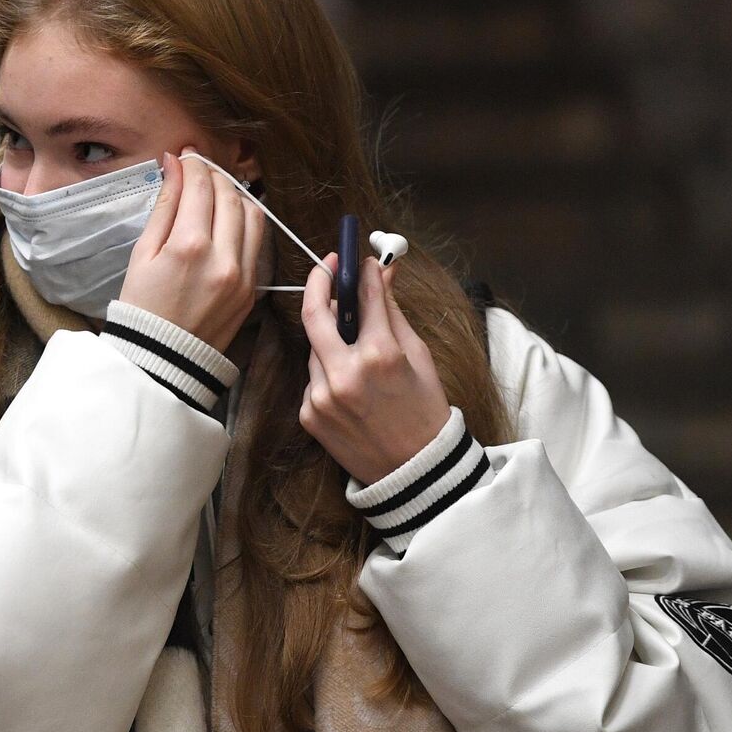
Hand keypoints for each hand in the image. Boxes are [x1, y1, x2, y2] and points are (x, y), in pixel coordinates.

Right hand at [115, 150, 264, 350]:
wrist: (162, 359)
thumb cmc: (142, 307)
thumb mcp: (142, 254)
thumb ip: (164, 207)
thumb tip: (174, 166)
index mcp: (189, 247)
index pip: (201, 187)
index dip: (194, 163)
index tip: (186, 155)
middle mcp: (223, 258)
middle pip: (230, 196)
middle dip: (215, 175)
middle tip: (198, 169)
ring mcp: (243, 274)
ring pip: (253, 215)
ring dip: (236, 195)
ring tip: (215, 193)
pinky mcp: (252, 287)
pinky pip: (258, 242)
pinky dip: (246, 222)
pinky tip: (228, 220)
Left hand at [298, 253, 450, 484]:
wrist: (414, 472)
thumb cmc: (424, 411)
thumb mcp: (418, 358)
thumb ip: (391, 313)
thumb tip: (381, 272)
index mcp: (380, 356)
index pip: (363, 297)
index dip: (359, 272)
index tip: (356, 258)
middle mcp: (344, 374)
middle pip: (315, 312)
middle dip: (318, 282)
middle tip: (327, 267)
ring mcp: (321, 396)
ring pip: (316, 347)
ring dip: (331, 339)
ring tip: (357, 353)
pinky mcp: (308, 414)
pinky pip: (313, 377)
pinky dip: (328, 371)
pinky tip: (351, 388)